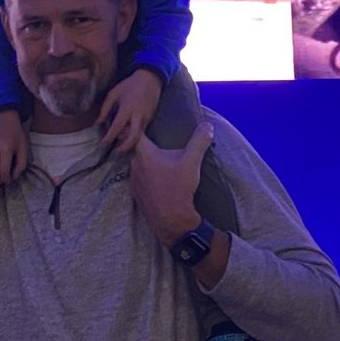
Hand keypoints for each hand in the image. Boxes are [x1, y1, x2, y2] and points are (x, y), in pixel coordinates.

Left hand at [96, 69, 162, 154]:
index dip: (109, 137)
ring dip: (130, 143)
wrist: (150, 79)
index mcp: (127, 109)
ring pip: (139, 136)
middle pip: (134, 137)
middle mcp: (138, 116)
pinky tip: (127, 137)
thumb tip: (97, 123)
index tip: (102, 144)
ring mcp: (146, 118)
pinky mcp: (150, 119)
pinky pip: (142, 131)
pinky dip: (134, 136)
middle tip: (115, 152)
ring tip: (120, 147)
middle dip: (125, 147)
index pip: (117, 127)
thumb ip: (105, 109)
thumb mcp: (113, 94)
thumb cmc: (129, 85)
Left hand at [127, 123, 213, 246]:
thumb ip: (199, 141)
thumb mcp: (192, 161)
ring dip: (145, 162)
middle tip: (154, 140)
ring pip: (137, 164)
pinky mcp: (136, 193)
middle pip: (135, 148)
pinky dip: (146, 176)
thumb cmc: (178, 188)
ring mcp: (133, 180)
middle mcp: (133, 164)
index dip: (134, 125)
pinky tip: (158, 178)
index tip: (138, 120)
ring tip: (158, 160)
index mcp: (144, 153)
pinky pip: (139, 179)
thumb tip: (208, 125)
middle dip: (143, 144)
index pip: (132, 132)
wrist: (171, 220)